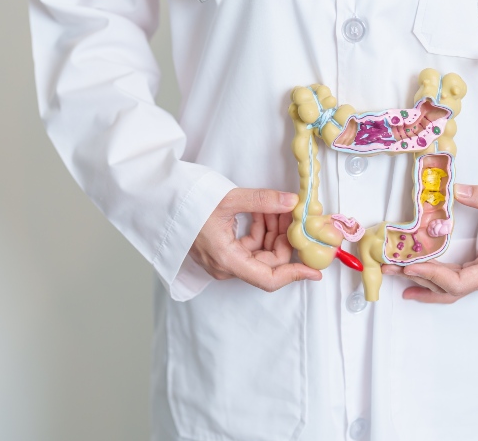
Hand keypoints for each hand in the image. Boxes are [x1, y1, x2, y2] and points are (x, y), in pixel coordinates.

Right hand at [190, 188, 322, 291]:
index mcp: (227, 260)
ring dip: (273, 230)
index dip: (294, 274)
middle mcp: (226, 265)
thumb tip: (291, 201)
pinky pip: (250, 245)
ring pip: (260, 252)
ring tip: (277, 207)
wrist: (162, 201)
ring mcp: (223, 259)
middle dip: (284, 238)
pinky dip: (260, 228)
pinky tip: (264, 210)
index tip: (314, 269)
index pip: (268, 279)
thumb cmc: (188, 203)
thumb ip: (263, 201)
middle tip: (293, 215)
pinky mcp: (222, 250)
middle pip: (268, 263)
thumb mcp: (229, 199)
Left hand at [381, 184, 477, 303]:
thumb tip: (457, 191)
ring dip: (420, 283)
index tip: (411, 267)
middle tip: (390, 268)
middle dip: (417, 279)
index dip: (433, 276)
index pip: (459, 282)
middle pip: (447, 289)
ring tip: (393, 275)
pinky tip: (412, 284)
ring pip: (448, 290)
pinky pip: (451, 284)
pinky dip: (431, 283)